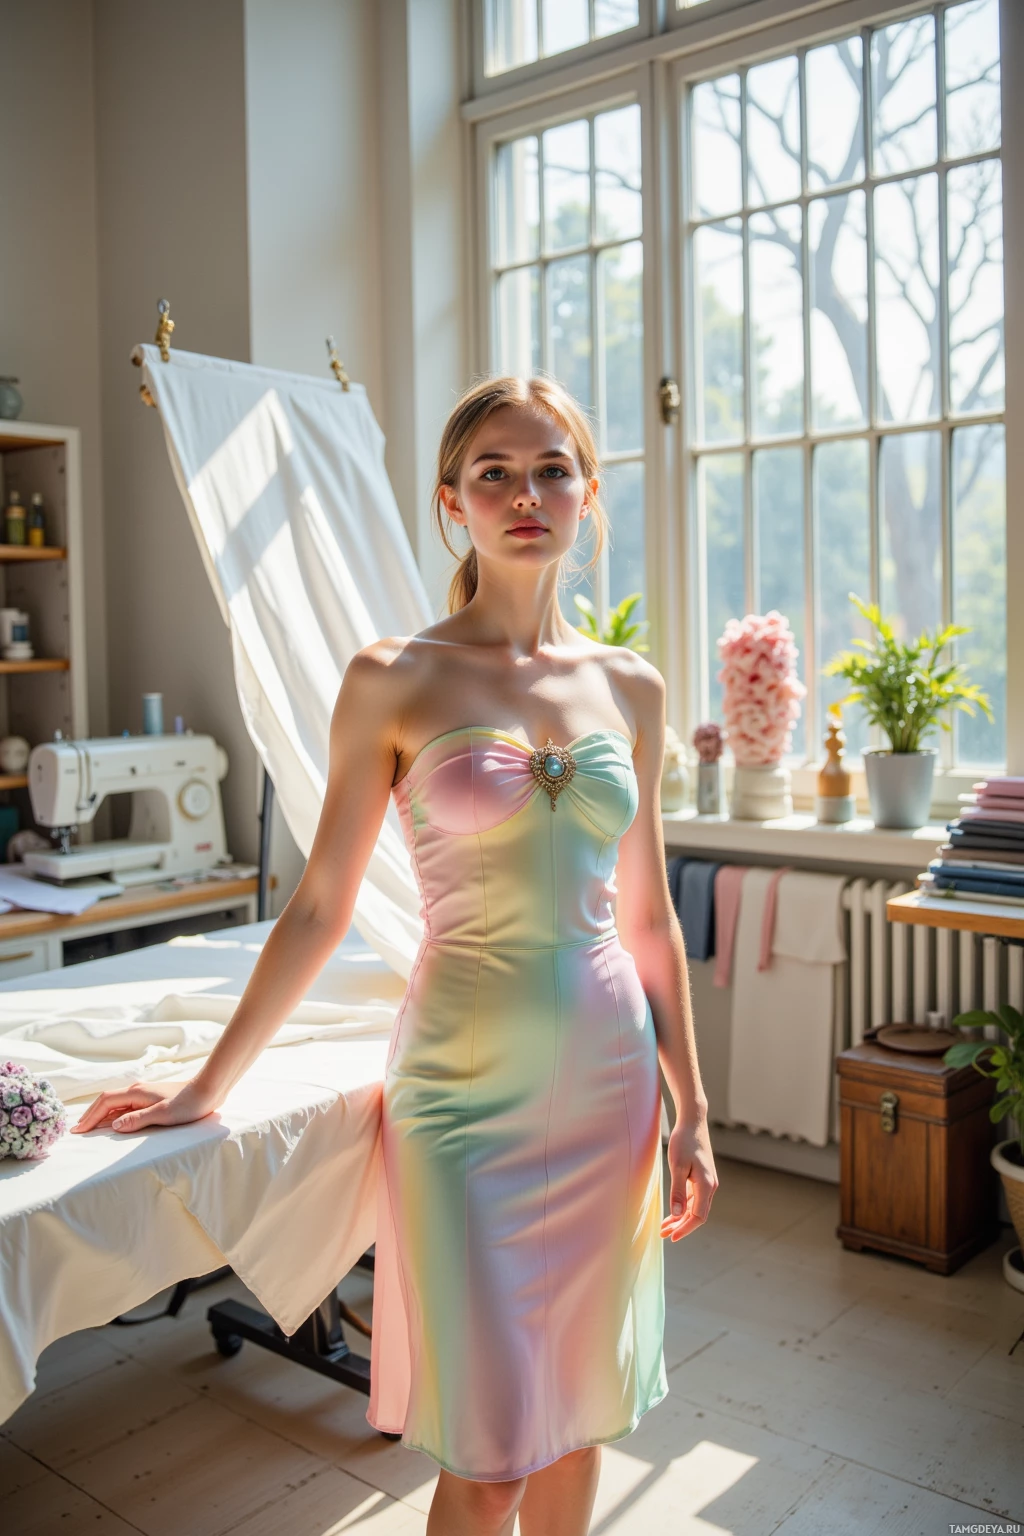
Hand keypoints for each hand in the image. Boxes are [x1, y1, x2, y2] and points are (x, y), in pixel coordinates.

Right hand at [71, 1079, 217, 1135]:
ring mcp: (144, 1094)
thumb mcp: (162, 1115)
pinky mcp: (151, 1099)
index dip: (90, 1116)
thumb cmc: (188, 1103)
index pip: (105, 1102)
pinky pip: (125, 1106)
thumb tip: (112, 1126)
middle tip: (78, 1131)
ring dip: (101, 1115)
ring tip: (90, 1128)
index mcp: (136, 1092)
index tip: (78, 1131)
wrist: (209, 1090)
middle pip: (107, 1102)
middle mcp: (137, 1091)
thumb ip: (137, 1120)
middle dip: (91, 1116)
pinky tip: (114, 1123)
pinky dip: (114, 1114)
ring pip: (116, 1104)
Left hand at [660, 1113, 717, 1241]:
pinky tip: (673, 1211)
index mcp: (706, 1185)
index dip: (685, 1229)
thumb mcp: (677, 1166)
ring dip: (681, 1218)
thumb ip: (678, 1191)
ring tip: (664, 1226)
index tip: (671, 1237)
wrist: (693, 1121)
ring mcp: (707, 1182)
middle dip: (681, 1226)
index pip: (698, 1216)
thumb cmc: (684, 1141)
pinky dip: (683, 1206)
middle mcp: (710, 1186)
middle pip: (697, 1214)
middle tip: (663, 1234)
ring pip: (695, 1207)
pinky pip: (693, 1198)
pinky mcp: (701, 1177)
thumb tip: (677, 1214)